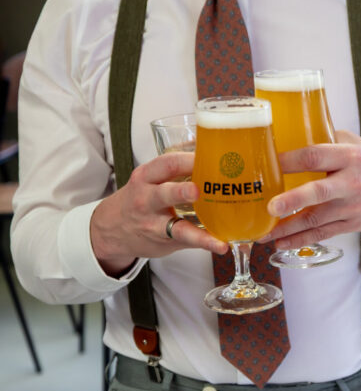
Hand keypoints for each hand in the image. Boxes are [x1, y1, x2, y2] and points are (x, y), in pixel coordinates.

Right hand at [90, 152, 227, 275]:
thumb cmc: (141, 197)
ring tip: (216, 235)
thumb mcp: (150, 178)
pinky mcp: (163, 239)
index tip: (213, 157)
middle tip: (199, 190)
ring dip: (197, 230)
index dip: (189, 160)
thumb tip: (207, 145)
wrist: (110, 228)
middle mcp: (147, 198)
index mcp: (147, 176)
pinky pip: (185, 241)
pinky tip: (221, 245)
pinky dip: (204, 243)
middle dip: (182, 191)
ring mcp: (154, 222)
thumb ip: (176, 166)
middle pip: (165, 193)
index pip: (168, 163)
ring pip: (174, 225)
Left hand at [264, 130, 360, 247]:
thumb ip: (326, 140)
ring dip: (287, 228)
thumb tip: (290, 134)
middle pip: (318, 191)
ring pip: (316, 219)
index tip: (267, 164)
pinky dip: (301, 240)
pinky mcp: (353, 223)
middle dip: (292, 200)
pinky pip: (323, 233)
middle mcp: (352, 181)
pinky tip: (282, 242)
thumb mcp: (356, 143)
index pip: (315, 155)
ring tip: (264, 233)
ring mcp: (353, 206)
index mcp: (350, 156)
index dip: (289, 160)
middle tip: (270, 206)